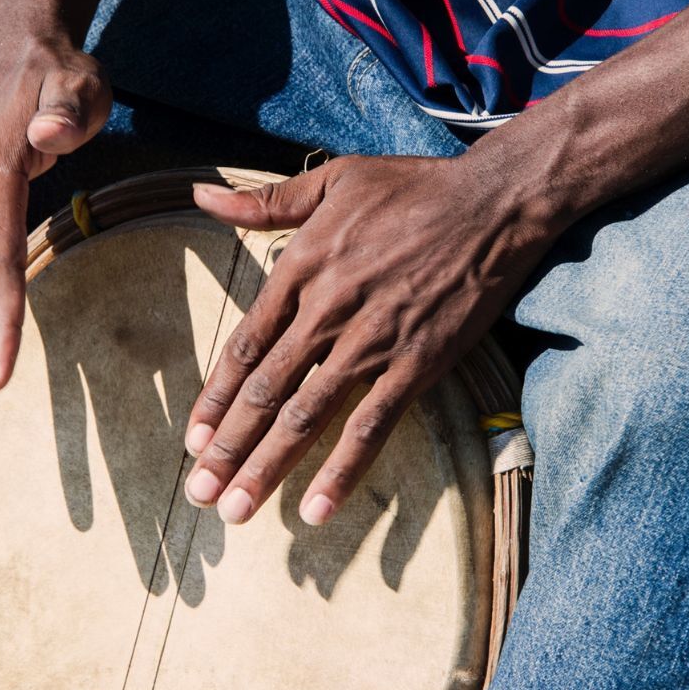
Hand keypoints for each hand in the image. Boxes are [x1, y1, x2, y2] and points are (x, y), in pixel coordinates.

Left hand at [180, 153, 561, 525]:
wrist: (496, 203)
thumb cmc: (414, 188)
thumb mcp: (334, 179)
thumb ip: (265, 202)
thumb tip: (201, 196)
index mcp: (301, 267)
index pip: (245, 347)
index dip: (216, 398)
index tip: (192, 438)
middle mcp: (327, 311)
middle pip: (265, 391)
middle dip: (228, 448)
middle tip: (200, 493)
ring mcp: (372, 342)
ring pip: (307, 416)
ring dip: (268, 467)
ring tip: (237, 510)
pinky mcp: (417, 365)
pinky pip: (371, 427)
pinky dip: (342, 470)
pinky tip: (317, 509)